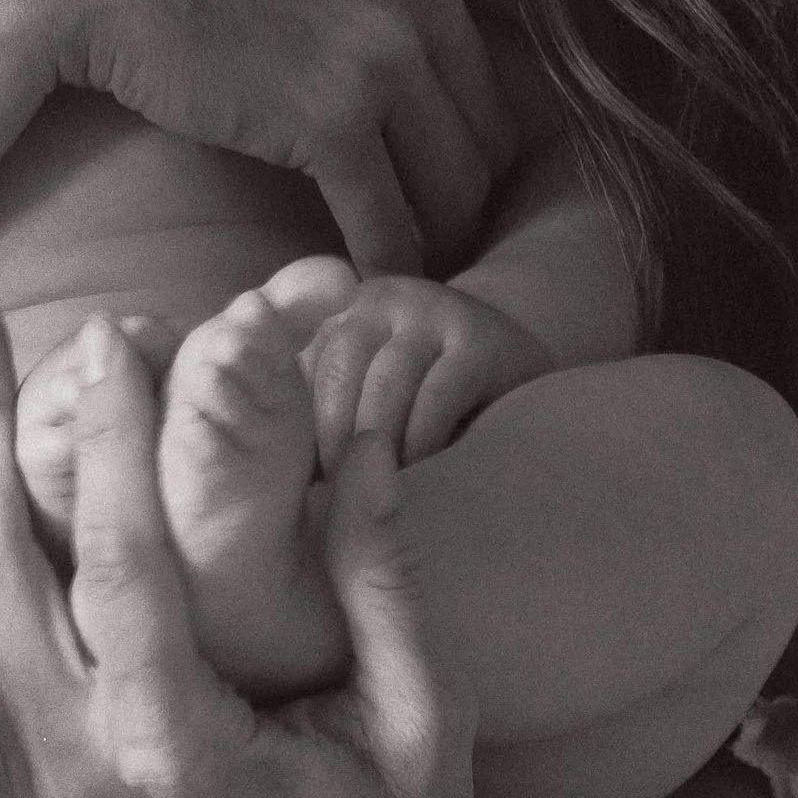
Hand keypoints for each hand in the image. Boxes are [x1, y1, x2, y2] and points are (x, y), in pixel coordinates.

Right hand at [0, 0, 517, 276]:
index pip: (518, 10)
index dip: (502, 72)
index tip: (471, 111)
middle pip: (494, 108)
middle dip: (470, 161)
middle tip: (436, 201)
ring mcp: (383, 50)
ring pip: (458, 175)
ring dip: (437, 222)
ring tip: (407, 249)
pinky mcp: (330, 122)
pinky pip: (393, 221)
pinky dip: (389, 261)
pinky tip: (369, 279)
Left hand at [258, 259, 555, 469]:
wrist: (523, 373)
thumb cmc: (432, 404)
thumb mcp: (374, 396)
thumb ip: (330, 412)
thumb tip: (274, 469)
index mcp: (346, 312)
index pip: (305, 365)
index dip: (301, 428)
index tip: (300, 483)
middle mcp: (386, 298)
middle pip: (340, 369)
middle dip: (334, 439)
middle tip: (332, 499)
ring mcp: (437, 312)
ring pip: (387, 382)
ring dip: (377, 444)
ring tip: (374, 493)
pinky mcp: (482, 341)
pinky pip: (438, 394)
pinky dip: (423, 438)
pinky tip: (420, 473)